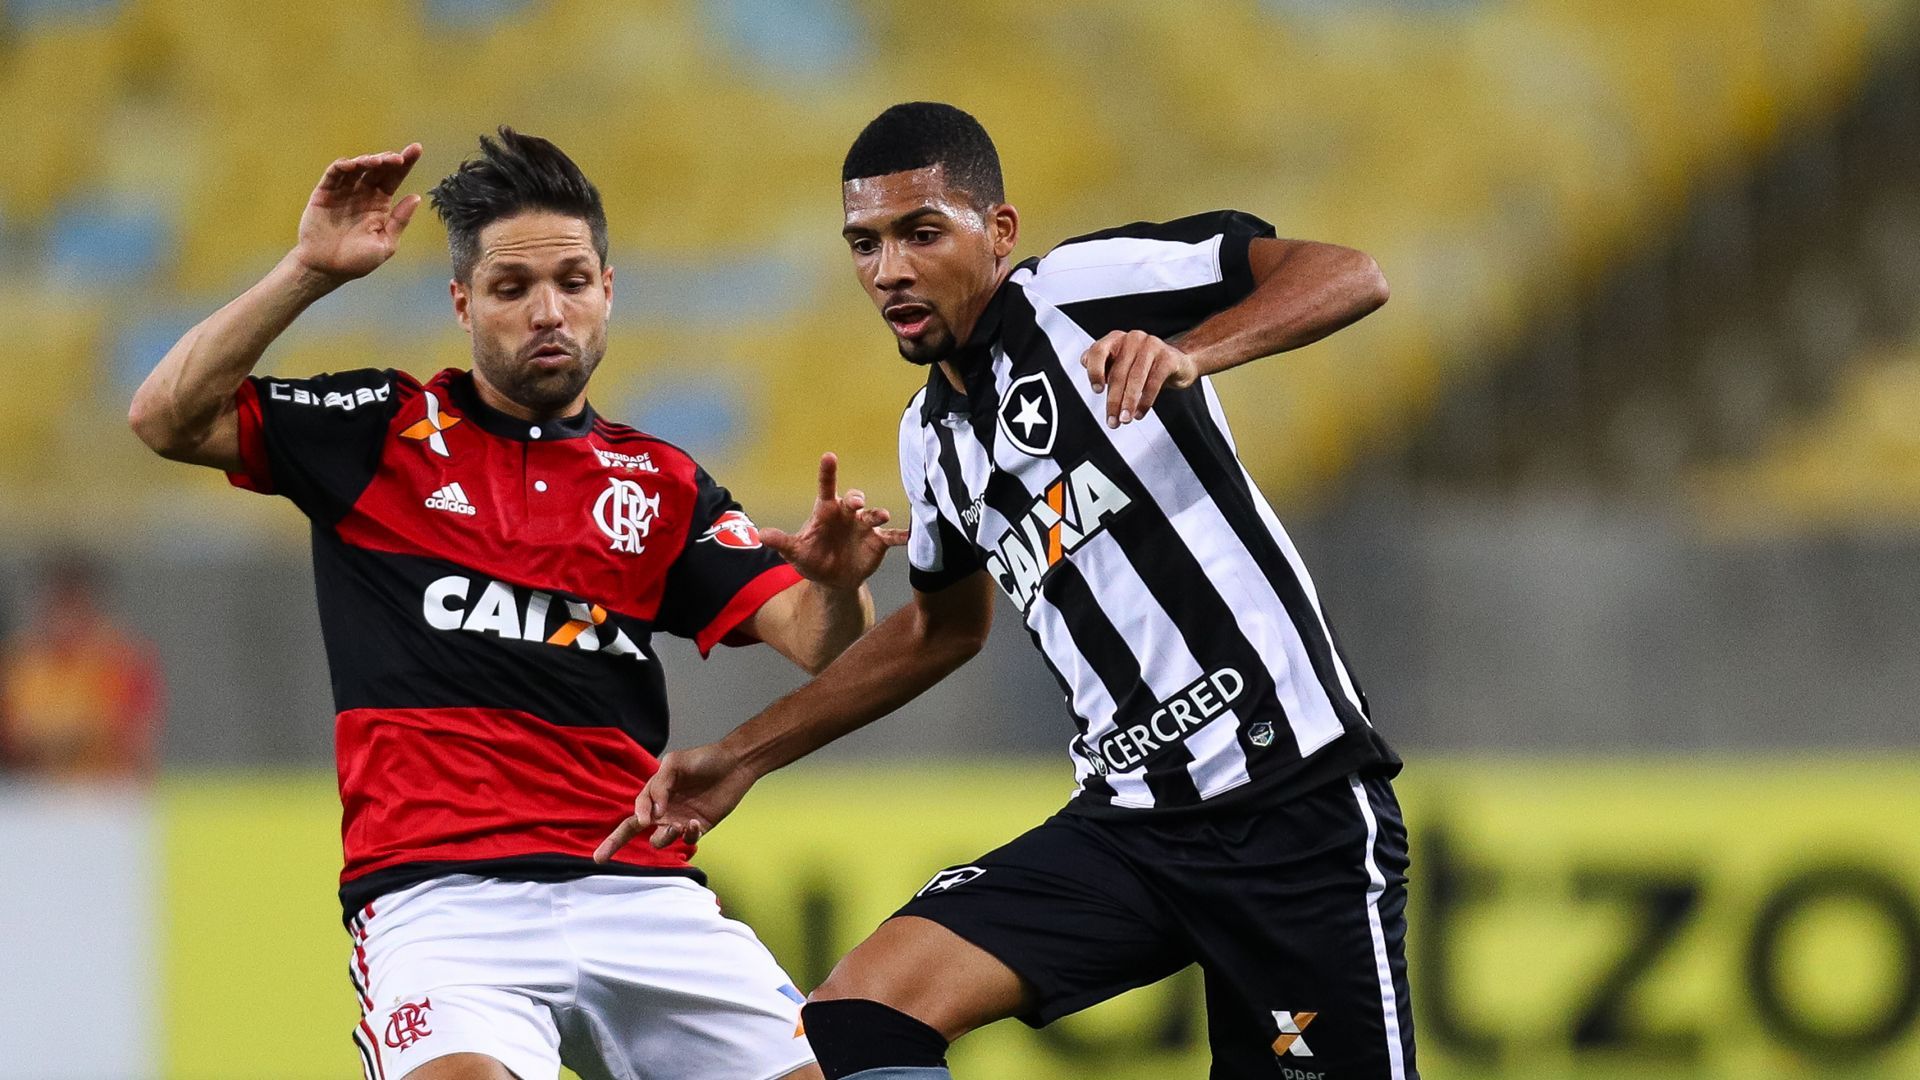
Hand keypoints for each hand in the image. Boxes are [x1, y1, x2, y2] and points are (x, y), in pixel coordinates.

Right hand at [293, 144, 423, 283]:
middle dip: (388, 160)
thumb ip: (399, 221)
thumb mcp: (386, 244)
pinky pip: (334, 174)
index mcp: (380, 204)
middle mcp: (363, 194)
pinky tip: (354, 165)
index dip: (406, 163)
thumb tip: (416, 197)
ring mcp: (343, 192)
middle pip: (378, 169)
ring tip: (377, 162)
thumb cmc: (357, 261)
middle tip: (396, 158)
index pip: (395, 178)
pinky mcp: (325, 193)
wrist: (325, 269)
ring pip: (357, 168)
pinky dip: (343, 166)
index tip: (417, 148)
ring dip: (368, 161)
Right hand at [594, 743, 757, 860]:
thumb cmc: (702, 759)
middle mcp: (662, 811)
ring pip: (661, 840)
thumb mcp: (674, 763)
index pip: (630, 815)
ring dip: (666, 836)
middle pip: (634, 832)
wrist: (734, 763)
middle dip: (615, 844)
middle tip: (601, 858)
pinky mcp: (698, 828)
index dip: (621, 827)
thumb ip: (659, 786)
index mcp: (653, 795)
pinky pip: (687, 840)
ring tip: (678, 824)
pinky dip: (688, 835)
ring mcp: (679, 821)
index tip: (640, 821)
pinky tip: (694, 824)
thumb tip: (652, 813)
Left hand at [759, 453, 908, 589]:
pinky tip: (910, 535)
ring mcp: (864, 527)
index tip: (829, 456)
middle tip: (856, 503)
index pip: (826, 487)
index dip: (827, 472)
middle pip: (854, 499)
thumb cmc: (812, 559)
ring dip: (878, 514)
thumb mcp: (795, 552)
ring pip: (873, 515)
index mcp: (826, 511)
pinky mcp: (878, 541)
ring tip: (882, 517)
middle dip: (856, 498)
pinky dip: (901, 535)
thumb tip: (761, 534)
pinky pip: (892, 536)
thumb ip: (782, 542)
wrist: (833, 579)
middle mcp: (847, 514)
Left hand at [1081, 329, 1198, 427]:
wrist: (1177, 363)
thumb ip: (1102, 366)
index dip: (1095, 371)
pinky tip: (1140, 413)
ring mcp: (1151, 345)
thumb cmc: (1142, 366)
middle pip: (1118, 372)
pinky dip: (1146, 401)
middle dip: (1114, 400)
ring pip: (1136, 378)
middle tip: (1112, 421)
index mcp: (1116, 339)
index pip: (1098, 351)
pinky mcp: (1168, 357)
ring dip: (1129, 403)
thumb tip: (1086, 367)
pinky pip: (1154, 381)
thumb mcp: (1119, 364)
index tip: (1097, 390)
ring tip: (1125, 419)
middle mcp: (1132, 338)